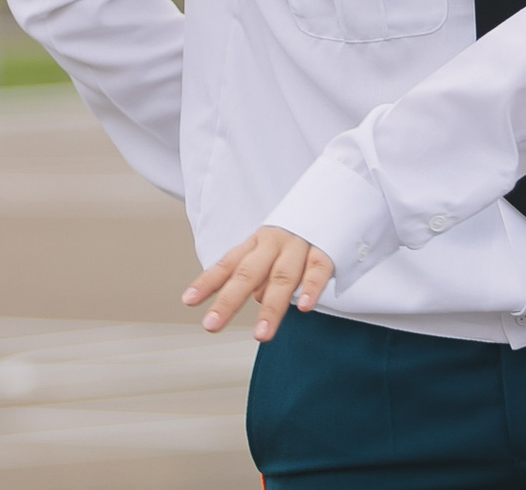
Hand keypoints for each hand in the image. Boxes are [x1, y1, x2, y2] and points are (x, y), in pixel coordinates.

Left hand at [184, 226, 334, 341]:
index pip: (228, 264)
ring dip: (272, 307)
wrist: (337, 191)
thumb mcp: (271, 245)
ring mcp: (301, 245)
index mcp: (257, 242)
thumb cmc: (299, 230)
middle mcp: (275, 242)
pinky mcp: (327, 248)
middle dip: (229, 301)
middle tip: (211, 325)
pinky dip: (311, 287)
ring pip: (283, 277)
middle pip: (248, 273)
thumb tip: (253, 297)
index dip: (207, 281)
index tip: (189, 301)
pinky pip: (318, 269)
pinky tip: (304, 306)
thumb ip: (260, 271)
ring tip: (261, 335)